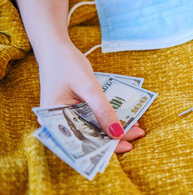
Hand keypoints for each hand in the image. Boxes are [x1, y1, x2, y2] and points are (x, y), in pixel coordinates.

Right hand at [37, 37, 144, 152]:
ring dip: (113, 129)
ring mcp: (66, 117)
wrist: (55, 47)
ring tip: (135, 127)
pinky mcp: (73, 110)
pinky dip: (107, 119)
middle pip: (88, 138)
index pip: (82, 142)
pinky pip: (92, 119)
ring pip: (92, 129)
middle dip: (113, 138)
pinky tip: (125, 119)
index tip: (127, 146)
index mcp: (53, 121)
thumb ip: (103, 111)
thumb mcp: (88, 87)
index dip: (106, 148)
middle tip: (137, 134)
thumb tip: (118, 134)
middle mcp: (58, 123)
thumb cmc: (66, 64)